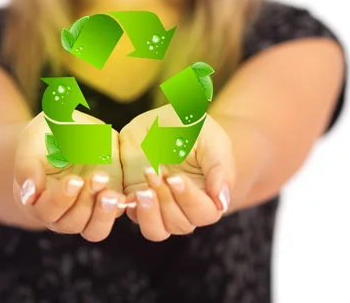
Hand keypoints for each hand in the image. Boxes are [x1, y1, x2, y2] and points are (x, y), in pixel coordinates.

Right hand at [13, 110, 125, 241]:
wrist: (74, 126)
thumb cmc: (47, 132)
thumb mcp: (32, 140)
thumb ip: (27, 166)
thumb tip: (28, 195)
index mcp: (35, 199)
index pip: (46, 212)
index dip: (61, 200)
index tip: (75, 180)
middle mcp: (60, 210)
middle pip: (70, 224)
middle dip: (84, 203)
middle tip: (97, 177)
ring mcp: (86, 207)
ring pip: (94, 230)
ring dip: (103, 214)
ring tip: (111, 193)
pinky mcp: (108, 200)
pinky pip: (115, 216)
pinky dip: (121, 209)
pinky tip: (125, 195)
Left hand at [119, 104, 234, 240]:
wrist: (160, 118)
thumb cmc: (192, 128)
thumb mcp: (211, 139)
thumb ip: (220, 168)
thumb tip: (222, 202)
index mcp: (208, 193)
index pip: (205, 214)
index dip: (190, 200)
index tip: (175, 178)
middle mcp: (184, 205)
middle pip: (180, 225)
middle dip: (166, 201)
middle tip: (154, 172)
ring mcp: (158, 204)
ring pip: (156, 231)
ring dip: (148, 213)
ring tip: (141, 189)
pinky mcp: (136, 198)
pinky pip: (132, 216)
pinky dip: (129, 208)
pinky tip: (128, 190)